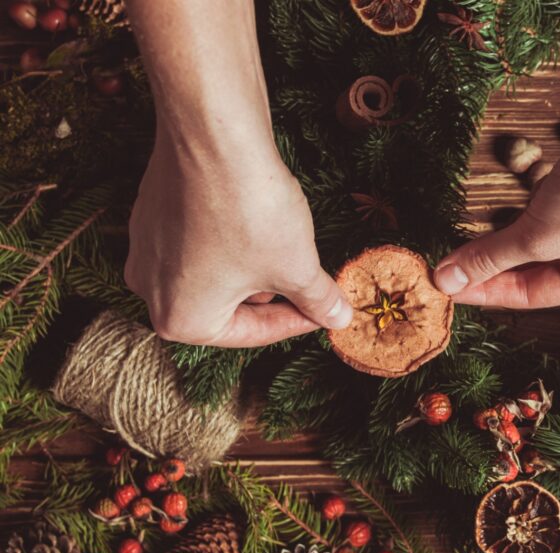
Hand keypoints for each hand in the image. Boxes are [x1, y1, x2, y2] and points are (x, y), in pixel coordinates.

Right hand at [125, 136, 352, 346]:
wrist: (215, 135)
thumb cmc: (251, 212)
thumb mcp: (297, 267)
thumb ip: (317, 300)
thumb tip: (338, 318)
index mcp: (180, 319)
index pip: (251, 333)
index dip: (296, 322)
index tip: (325, 312)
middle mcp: (149, 289)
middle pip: (227, 306)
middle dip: (273, 295)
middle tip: (312, 286)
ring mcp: (145, 248)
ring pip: (214, 272)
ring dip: (254, 267)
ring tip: (290, 252)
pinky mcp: (151, 211)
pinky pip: (197, 241)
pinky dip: (231, 239)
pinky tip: (260, 222)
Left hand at [433, 101, 559, 307]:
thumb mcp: (538, 237)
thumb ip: (491, 258)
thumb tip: (448, 281)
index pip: (531, 295)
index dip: (487, 292)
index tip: (447, 287)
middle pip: (529, 267)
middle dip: (488, 267)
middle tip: (445, 268)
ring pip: (529, 235)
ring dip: (495, 238)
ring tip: (456, 243)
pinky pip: (533, 204)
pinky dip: (509, 209)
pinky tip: (484, 211)